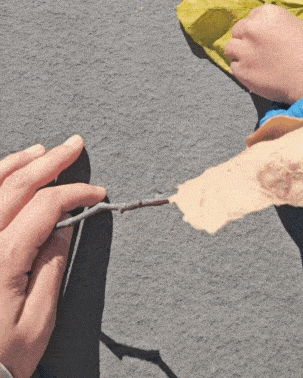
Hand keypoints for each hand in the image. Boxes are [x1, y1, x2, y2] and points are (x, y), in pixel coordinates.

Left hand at [0, 136, 105, 377]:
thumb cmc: (1, 356)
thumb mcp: (36, 322)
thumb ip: (50, 268)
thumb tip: (65, 226)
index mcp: (3, 258)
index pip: (46, 207)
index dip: (75, 193)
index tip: (97, 192)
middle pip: (17, 185)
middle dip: (50, 161)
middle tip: (74, 143)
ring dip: (18, 162)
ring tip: (41, 150)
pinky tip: (6, 173)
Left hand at [225, 4, 302, 104]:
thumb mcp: (296, 26)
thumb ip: (274, 26)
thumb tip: (264, 31)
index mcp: (267, 13)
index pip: (252, 17)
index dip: (258, 28)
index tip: (265, 38)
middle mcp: (252, 28)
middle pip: (238, 30)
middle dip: (246, 39)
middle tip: (259, 51)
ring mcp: (244, 49)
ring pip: (231, 48)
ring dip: (240, 54)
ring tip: (256, 63)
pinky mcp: (242, 70)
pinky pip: (234, 68)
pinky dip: (244, 71)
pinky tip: (259, 75)